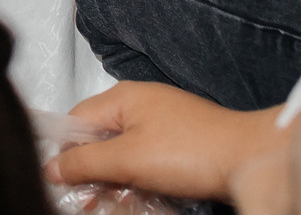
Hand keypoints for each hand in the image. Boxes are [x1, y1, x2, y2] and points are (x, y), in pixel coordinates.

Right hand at [46, 83, 283, 202]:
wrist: (249, 158)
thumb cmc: (193, 151)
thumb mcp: (128, 159)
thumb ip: (85, 162)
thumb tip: (51, 166)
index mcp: (123, 98)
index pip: (76, 121)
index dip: (65, 153)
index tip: (62, 182)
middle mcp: (140, 105)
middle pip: (99, 138)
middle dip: (92, 172)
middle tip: (89, 201)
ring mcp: (162, 123)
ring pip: (123, 152)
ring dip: (115, 180)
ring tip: (116, 203)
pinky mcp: (180, 143)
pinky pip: (146, 160)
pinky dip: (139, 179)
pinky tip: (141, 197)